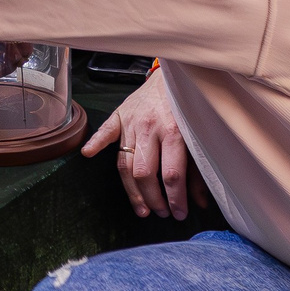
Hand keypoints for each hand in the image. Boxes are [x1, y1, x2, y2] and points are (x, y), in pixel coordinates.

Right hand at [80, 77, 192, 219]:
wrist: (175, 76)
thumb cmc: (188, 109)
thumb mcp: (198, 138)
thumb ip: (199, 170)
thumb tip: (201, 203)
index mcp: (175, 132)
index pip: (171, 174)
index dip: (175, 198)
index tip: (179, 214)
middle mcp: (150, 128)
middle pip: (144, 173)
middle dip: (153, 199)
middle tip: (161, 213)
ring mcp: (131, 123)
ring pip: (125, 163)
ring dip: (132, 191)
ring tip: (142, 209)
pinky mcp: (118, 116)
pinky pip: (105, 131)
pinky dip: (96, 142)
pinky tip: (88, 154)